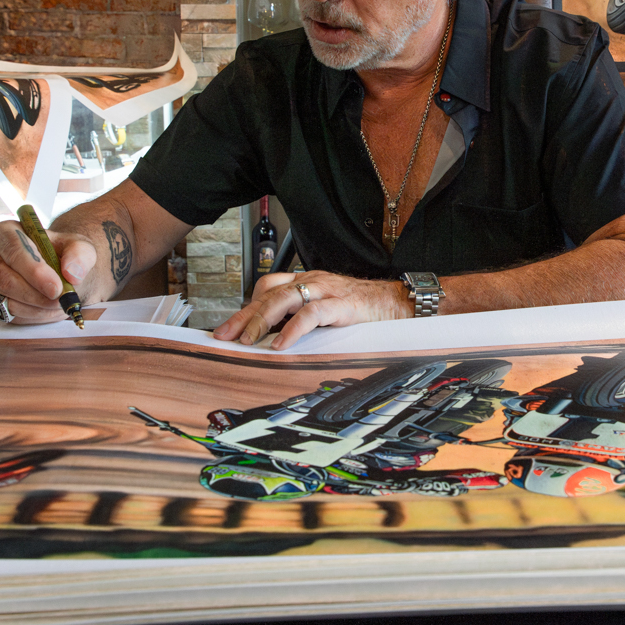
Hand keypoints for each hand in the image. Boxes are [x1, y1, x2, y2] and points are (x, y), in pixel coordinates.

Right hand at [0, 221, 96, 323]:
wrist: (59, 268)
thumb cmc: (62, 253)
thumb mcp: (78, 246)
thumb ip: (80, 254)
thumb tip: (72, 273)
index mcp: (5, 232)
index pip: (14, 251)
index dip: (35, 272)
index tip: (56, 287)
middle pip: (3, 279)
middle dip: (34, 294)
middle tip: (60, 300)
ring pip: (5, 301)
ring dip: (36, 308)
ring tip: (59, 303)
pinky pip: (9, 315)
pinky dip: (33, 316)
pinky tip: (49, 309)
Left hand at [214, 271, 410, 349]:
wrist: (399, 301)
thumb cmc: (364, 308)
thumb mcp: (327, 308)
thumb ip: (303, 316)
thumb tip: (273, 336)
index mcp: (308, 280)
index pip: (267, 288)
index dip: (246, 307)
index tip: (228, 328)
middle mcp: (313, 281)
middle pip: (269, 293)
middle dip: (244, 315)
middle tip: (225, 336)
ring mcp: (327, 290)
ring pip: (285, 299)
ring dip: (262, 320)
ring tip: (248, 340)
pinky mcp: (342, 304)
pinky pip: (312, 314)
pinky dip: (293, 329)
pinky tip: (281, 344)